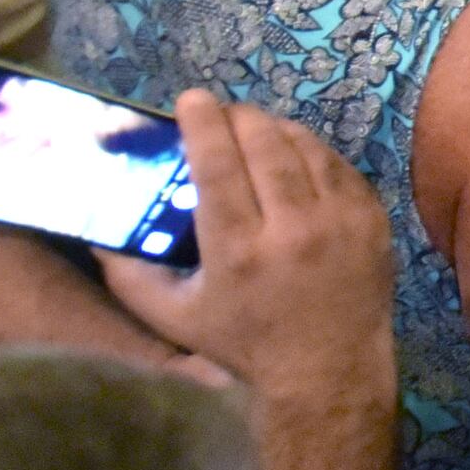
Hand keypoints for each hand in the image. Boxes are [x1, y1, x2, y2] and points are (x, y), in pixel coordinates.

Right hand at [97, 92, 391, 414]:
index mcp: (238, 249)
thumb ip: (130, 274)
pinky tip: (294, 155)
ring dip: (275, 129)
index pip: (218, 164)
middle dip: (237, 117)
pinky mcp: (373, 218)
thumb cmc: (243, 344)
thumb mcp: (174, 317)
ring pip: (304, 146)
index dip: (203, 122)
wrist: (329, 371)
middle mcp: (292, 228)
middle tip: (221, 114)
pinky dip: (312, 151)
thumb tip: (96, 231)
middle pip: (263, 142)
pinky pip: (338, 164)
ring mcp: (341, 220)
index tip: (191, 98)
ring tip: (254, 129)